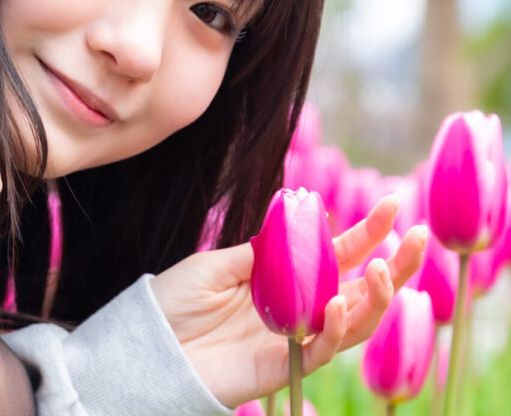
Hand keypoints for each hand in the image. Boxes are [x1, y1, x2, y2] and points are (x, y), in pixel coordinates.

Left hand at [148, 195, 426, 407]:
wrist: (148, 346)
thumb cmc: (174, 302)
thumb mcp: (217, 264)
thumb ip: (263, 251)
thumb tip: (302, 224)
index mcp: (283, 277)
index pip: (336, 254)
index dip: (366, 232)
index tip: (393, 205)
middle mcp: (297, 307)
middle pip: (359, 288)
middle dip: (395, 264)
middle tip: (421, 237)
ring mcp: (294, 337)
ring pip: (355, 320)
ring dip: (376, 296)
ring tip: (384, 269)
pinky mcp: (284, 365)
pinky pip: (324, 349)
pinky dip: (338, 328)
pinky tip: (340, 303)